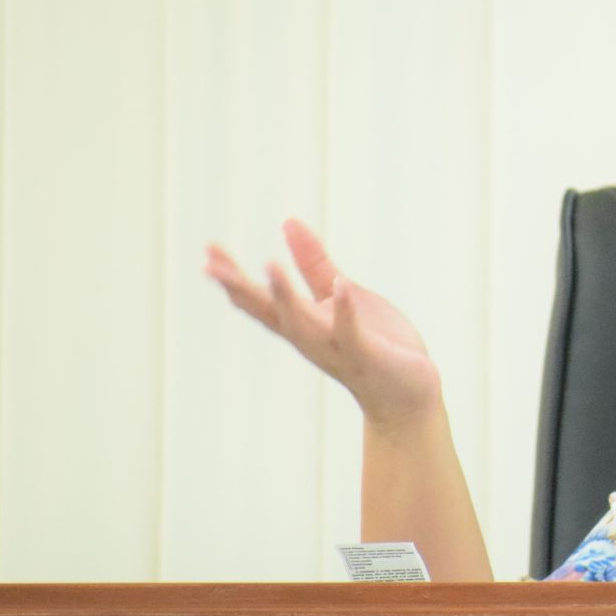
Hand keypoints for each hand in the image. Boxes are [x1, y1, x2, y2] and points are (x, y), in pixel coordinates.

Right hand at [204, 219, 441, 427]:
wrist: (407, 393)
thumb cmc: (374, 342)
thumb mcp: (340, 294)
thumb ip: (313, 263)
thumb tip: (288, 222)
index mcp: (303, 323)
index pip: (260, 299)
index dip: (234, 277)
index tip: (208, 251)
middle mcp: (312, 338)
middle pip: (270, 312)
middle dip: (242, 290)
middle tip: (210, 267)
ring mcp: (337, 348)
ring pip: (303, 324)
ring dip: (286, 297)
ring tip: (268, 265)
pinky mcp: (367, 355)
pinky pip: (352, 332)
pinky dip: (345, 311)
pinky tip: (339, 285)